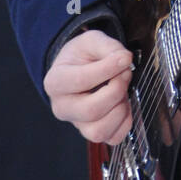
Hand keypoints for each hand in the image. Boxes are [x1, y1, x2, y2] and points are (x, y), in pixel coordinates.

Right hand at [43, 28, 133, 144]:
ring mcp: (77, 123)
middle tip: (125, 74)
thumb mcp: (91, 41)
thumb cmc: (82, 57)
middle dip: (115, 91)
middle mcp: (62, 107)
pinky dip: (124, 122)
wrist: (78, 69)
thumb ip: (107, 46)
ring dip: (119, 110)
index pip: (81, 80)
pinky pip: (112, 138)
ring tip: (123, 92)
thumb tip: (124, 59)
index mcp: (55, 82)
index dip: (107, 69)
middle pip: (90, 110)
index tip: (125, 58)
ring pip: (99, 131)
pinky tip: (123, 105)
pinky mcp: (93, 132)